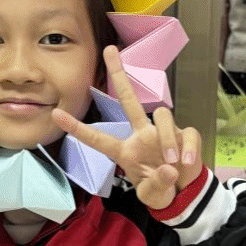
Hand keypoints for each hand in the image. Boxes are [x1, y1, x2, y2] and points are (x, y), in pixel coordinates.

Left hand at [52, 46, 201, 209]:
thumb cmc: (161, 190)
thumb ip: (156, 184)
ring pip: (163, 116)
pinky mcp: (185, 136)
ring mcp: (163, 133)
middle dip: (119, 73)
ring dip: (167, 140)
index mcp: (125, 151)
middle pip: (129, 99)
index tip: (56, 114)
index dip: (77, 128)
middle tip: (109, 49)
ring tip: (172, 163)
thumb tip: (169, 169)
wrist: (185, 193)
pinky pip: (187, 134)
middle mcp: (141, 136)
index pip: (98, 138)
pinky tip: (186, 162)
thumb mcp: (152, 195)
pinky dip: (188, 148)